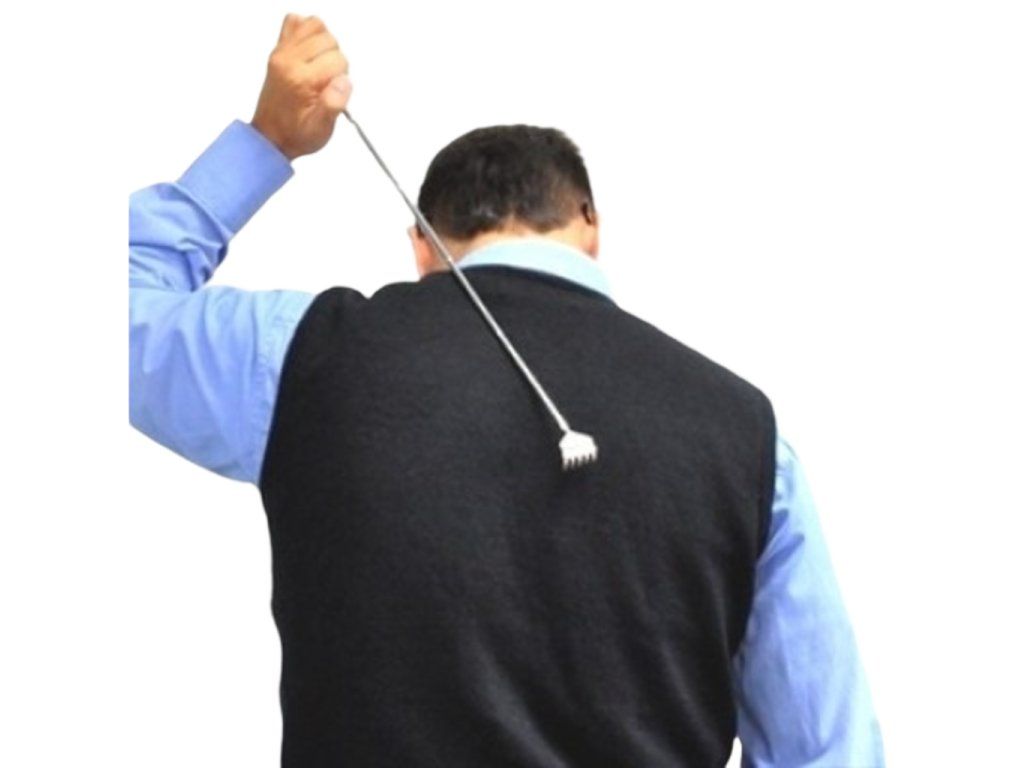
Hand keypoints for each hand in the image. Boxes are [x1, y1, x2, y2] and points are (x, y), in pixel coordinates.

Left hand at [250, 14, 351, 159]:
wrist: (271, 137)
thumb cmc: (297, 134)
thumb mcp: (321, 129)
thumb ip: (334, 104)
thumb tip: (344, 81)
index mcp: (302, 79)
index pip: (338, 60)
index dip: (342, 77)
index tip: (332, 92)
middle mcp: (289, 60)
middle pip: (329, 40)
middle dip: (335, 59)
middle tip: (327, 81)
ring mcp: (282, 52)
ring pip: (315, 26)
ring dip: (325, 43)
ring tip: (321, 65)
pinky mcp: (278, 49)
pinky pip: (295, 22)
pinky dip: (307, 31)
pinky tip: (310, 51)